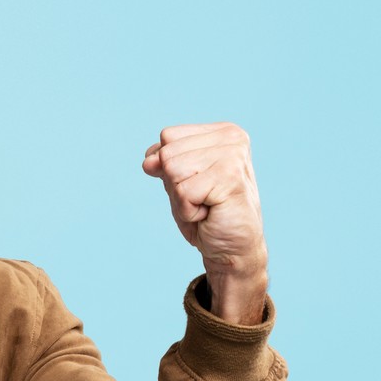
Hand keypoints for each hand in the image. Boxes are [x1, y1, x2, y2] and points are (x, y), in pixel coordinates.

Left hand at [141, 123, 267, 322]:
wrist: (232, 249)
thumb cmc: (207, 214)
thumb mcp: (177, 181)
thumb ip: (163, 163)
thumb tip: (148, 161)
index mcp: (222, 132)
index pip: (168, 137)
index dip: (169, 167)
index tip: (196, 184)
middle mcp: (231, 137)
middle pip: (168, 153)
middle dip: (175, 184)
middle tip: (202, 198)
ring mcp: (233, 155)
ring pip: (172, 170)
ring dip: (182, 198)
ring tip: (206, 205)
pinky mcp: (230, 178)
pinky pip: (183, 192)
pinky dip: (188, 211)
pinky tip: (210, 213)